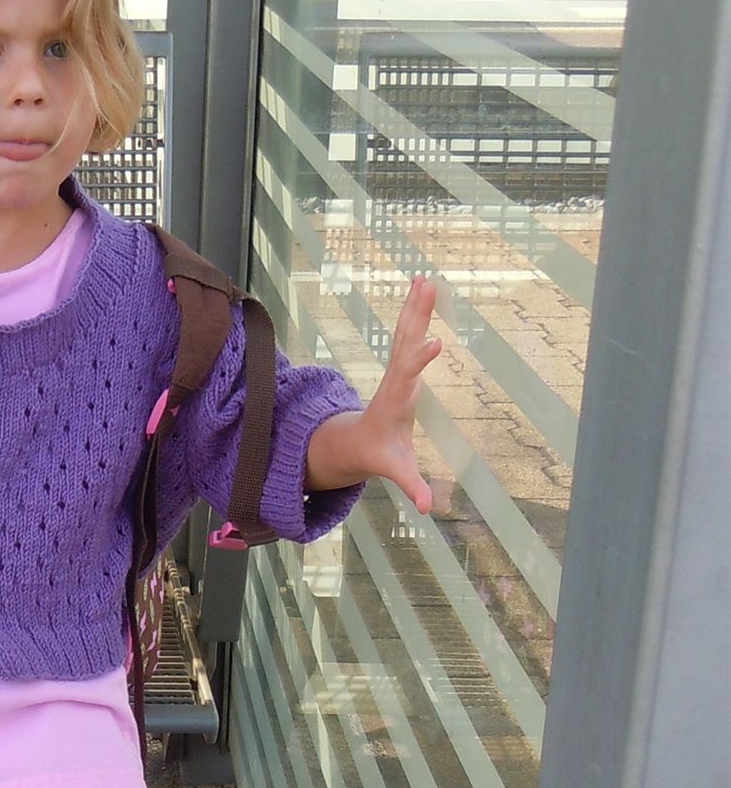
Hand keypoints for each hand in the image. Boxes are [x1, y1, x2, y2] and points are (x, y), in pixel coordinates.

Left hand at [306, 274, 440, 513]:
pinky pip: (408, 333)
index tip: (433, 343)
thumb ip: (411, 486)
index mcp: (394, 401)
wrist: (355, 443)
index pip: (407, 377)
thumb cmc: (380, 454)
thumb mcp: (395, 470)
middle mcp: (393, 380)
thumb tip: (428, 509)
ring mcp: (395, 370)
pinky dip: (416, 310)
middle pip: (404, 345)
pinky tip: (422, 286)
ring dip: (415, 306)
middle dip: (415, 318)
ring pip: (405, 333)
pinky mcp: (400, 364)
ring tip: (425, 278)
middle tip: (425, 289)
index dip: (419, 361)